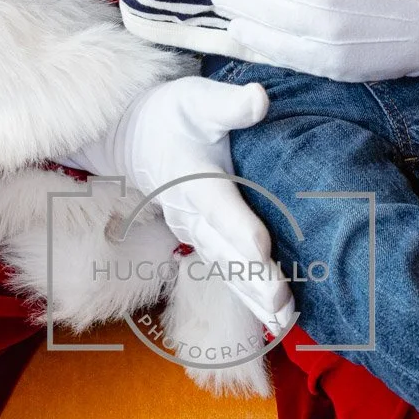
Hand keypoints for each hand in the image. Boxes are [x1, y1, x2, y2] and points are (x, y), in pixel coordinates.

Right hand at [67, 76, 293, 332]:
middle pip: (224, 250)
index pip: (218, 206)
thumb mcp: (198, 99)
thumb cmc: (175, 115)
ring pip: (226, 269)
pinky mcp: (203, 241)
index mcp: (194, 178)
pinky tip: (275, 319)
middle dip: (252, 277)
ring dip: (253, 295)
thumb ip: (228, 104)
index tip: (261, 248)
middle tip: (280, 302)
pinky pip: (227, 273)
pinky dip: (248, 297)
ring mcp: (195, 232)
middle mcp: (192, 213)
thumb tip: (260, 99)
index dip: (238, 228)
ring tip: (283, 319)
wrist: (136, 139)